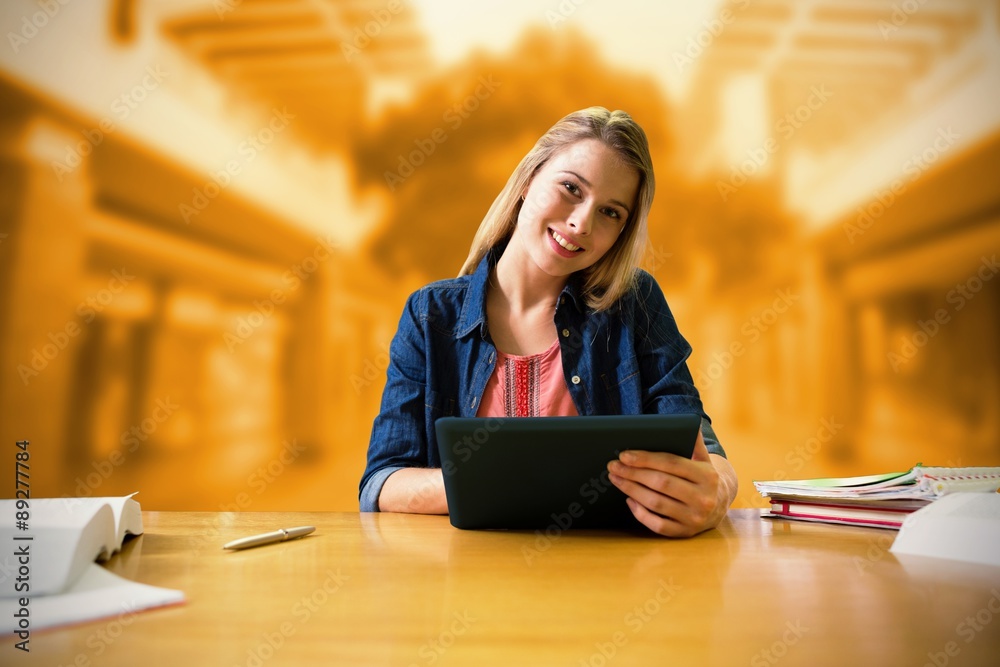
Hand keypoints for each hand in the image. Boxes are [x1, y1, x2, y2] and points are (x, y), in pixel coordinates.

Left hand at [607, 430, 732, 536]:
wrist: (719, 505)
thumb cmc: (702, 476)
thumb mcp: (703, 458)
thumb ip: (694, 440)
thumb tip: (687, 421)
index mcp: (707, 476)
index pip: (671, 464)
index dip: (646, 459)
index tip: (624, 455)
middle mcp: (703, 498)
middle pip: (661, 484)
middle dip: (633, 473)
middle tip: (613, 466)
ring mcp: (694, 518)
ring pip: (656, 504)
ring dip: (631, 490)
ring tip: (615, 478)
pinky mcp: (685, 533)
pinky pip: (658, 525)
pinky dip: (641, 513)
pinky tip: (629, 500)